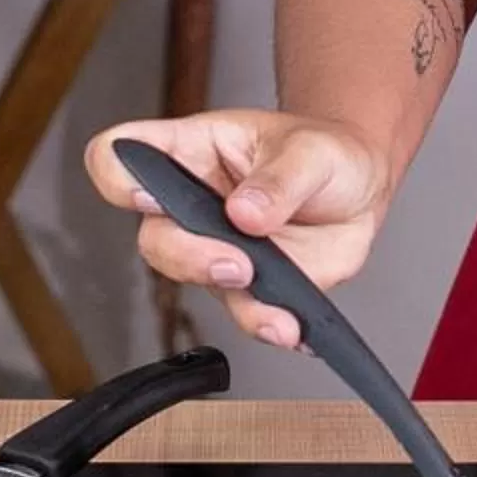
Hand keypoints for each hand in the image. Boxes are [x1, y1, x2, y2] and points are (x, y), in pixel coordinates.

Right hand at [83, 112, 390, 351]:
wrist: (358, 191)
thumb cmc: (320, 154)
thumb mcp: (311, 150)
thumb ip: (279, 180)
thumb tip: (246, 212)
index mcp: (190, 152)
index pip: (120, 158)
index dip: (118, 177)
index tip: (148, 194)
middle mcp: (191, 205)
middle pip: (154, 237)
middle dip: (187, 255)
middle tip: (234, 261)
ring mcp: (216, 249)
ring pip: (195, 283)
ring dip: (230, 297)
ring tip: (274, 310)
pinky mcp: (247, 287)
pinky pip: (245, 314)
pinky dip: (267, 325)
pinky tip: (290, 326)